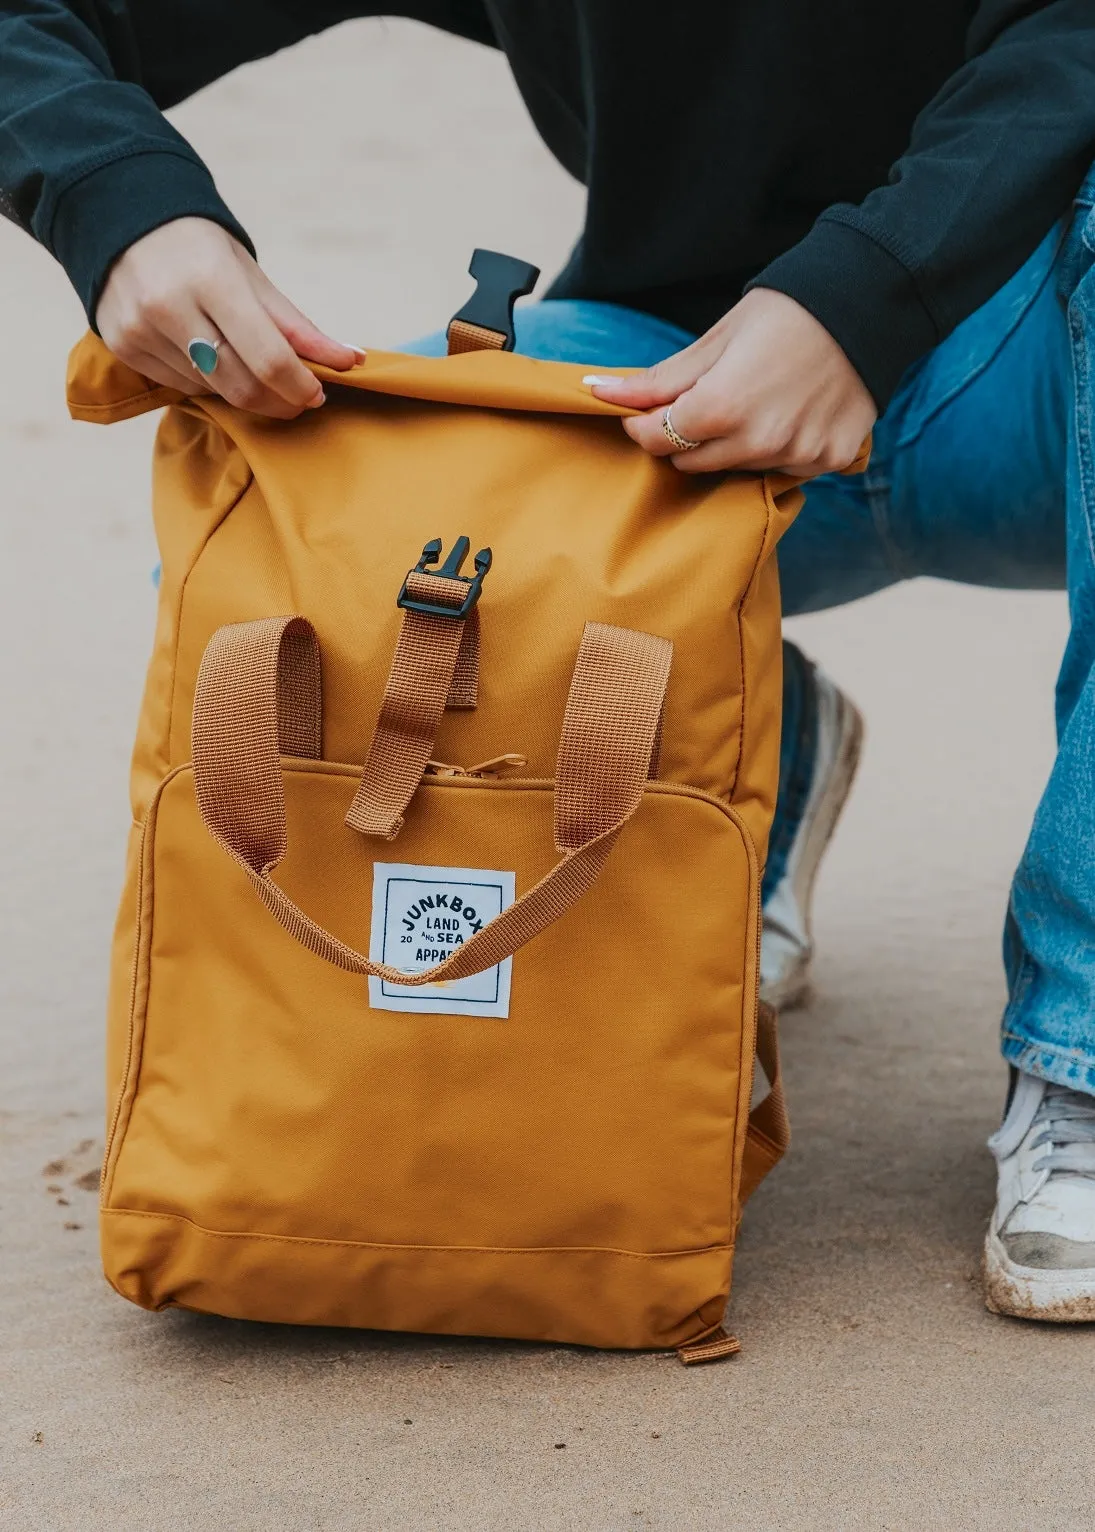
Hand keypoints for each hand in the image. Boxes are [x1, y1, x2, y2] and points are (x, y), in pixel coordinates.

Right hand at [95, 218, 363, 418]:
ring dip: (242, 390)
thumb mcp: (251, 276)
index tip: (317, 393)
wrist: (122, 220)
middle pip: (242, 388)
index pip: (270, 359)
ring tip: (248, 365)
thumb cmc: (199, 249)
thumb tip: (350, 360)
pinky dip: (207, 382)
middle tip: (297, 398)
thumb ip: (297, 325)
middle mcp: (170, 308)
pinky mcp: (122, 347)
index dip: (301, 387)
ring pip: (213, 391)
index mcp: (212, 281)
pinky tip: (207, 356)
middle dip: (279, 402)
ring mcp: (141, 330)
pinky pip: (181, 387)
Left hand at [591, 288, 875, 475]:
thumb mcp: (716, 339)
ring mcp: (798, 455)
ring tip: (759, 398)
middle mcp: (760, 441)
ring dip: (735, 443)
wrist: (868, 305)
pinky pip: (786, 468)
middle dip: (687, 435)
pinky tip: (792, 412)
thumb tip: (598, 392)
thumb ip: (659, 380)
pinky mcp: (830, 460)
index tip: (648, 409)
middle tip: (708, 398)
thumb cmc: (786, 313)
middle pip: (692, 462)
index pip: (657, 440)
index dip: (644, 424)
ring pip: (739, 467)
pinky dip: (780, 448)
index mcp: (722, 407)